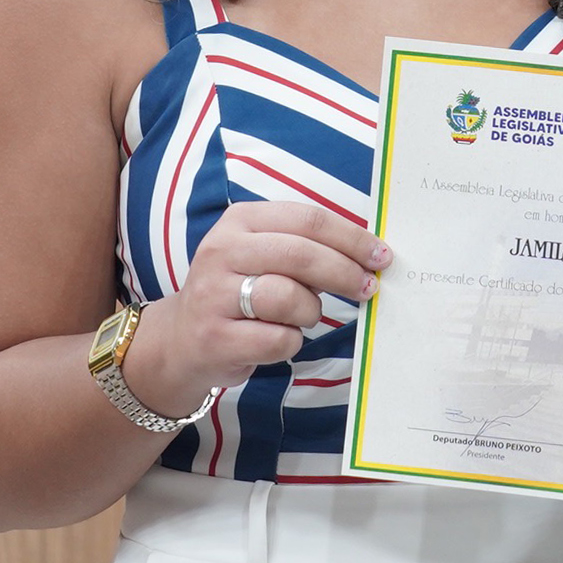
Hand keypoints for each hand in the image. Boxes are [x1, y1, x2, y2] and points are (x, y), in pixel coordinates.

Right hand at [121, 202, 392, 416]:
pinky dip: (291, 342)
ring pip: (289, 297)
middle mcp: (222, 250)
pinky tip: (279, 339)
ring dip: (312, 312)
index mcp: (240, 220)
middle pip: (302, 254)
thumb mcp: (263, 255)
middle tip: (369, 287)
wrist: (181, 342)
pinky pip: (278, 339)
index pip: (309, 219)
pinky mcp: (214, 337)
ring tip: (305, 317)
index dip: (352, 237)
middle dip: (345, 272)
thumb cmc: (239, 294)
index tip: (380, 255)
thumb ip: (306, 246)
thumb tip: (368, 254)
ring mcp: (213, 295)